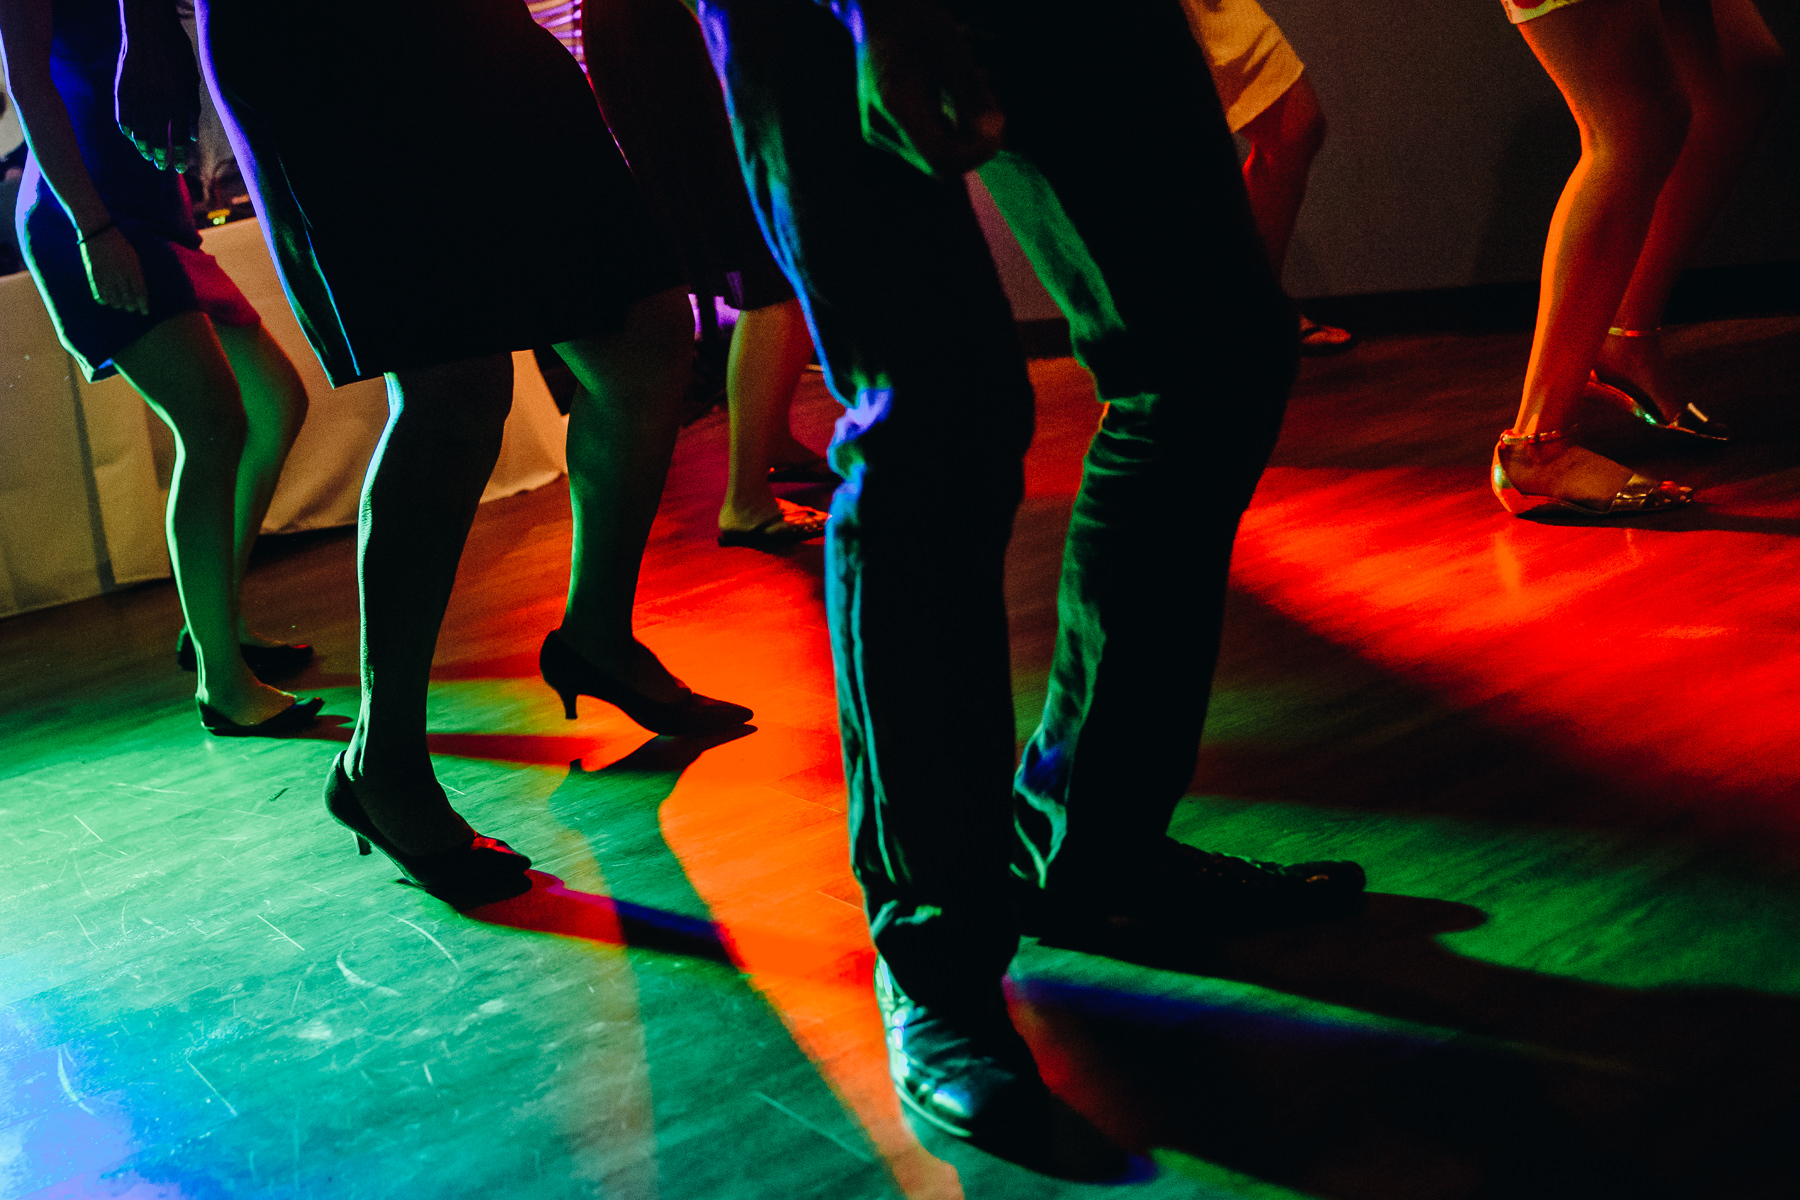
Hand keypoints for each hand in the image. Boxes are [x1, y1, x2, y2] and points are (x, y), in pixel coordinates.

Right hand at [80, 227, 149, 313]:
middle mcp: (120, 275)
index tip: (145, 312)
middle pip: (128, 299)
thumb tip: (140, 291)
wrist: (98, 232)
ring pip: (114, 300)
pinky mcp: (94, 275)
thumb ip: (137, 274)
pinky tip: (108, 301)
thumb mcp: (133, 258)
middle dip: (131, 307)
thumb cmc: (119, 244)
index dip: (143, 305)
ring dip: (118, 305)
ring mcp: (106, 276)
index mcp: (133, 270)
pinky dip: (105, 300)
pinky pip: (100, 294)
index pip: (140, 294)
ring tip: (121, 305)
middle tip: (132, 309)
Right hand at [114, 0, 199, 170]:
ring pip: (137, 131)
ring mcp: (137, 98)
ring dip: (142, 146)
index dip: (179, 156)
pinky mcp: (121, 91)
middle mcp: (156, 104)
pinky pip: (122, 117)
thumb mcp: (191, 82)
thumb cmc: (176, 56)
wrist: (148, 31)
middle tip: (161, 166)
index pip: (178, 139)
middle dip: (160, 156)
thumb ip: (191, 111)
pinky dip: (127, 130)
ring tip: (147, 155)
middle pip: (157, 139)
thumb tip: (191, 137)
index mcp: (177, 103)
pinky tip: (131, 137)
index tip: (178, 169)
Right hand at [847, 0, 1003, 177]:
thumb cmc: (916, 22)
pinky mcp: (881, 135)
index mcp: (895, 101)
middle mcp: (880, 126)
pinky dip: (947, 134)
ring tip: (963, 95)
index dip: (976, 151)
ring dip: (961, 139)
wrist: (876, 13)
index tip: (998, 124)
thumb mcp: (950, 45)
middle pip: (940, 166)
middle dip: (973, 147)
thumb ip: (972, 90)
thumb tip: (993, 132)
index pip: (941, 156)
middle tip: (990, 111)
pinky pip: (924, 150)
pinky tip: (946, 99)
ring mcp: (878, 134)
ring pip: (934, 161)